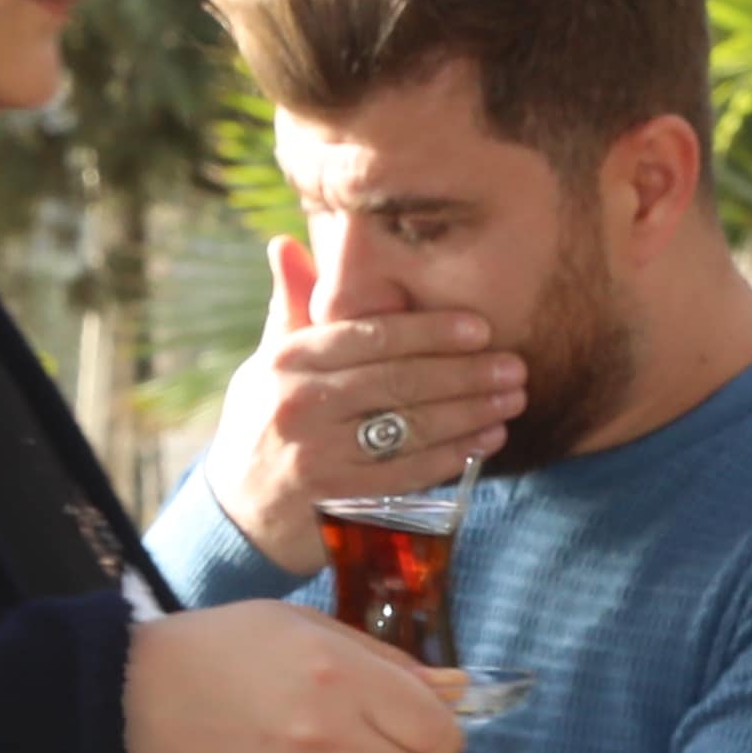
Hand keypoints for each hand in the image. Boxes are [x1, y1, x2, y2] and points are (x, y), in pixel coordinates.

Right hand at [127, 601, 461, 752]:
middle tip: (360, 735)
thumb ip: (386, 662)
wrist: (128, 698)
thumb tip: (456, 690)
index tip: (419, 726)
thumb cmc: (222, 646)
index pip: (440, 736)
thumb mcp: (306, 628)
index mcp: (344, 678)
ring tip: (298, 742)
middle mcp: (329, 738)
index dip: (439, 734)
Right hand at [200, 233, 531, 573]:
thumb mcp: (267, 362)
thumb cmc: (262, 423)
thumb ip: (290, 305)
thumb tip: (285, 241)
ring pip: (410, 428)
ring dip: (470, 413)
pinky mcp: (339, 498)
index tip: (480, 328)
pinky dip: (453, 456)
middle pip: (399, 381)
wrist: (236, 511)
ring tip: (512, 400)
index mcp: (289, 361)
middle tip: (515, 366)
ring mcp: (320, 455)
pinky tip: (487, 440)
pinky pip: (408, 473)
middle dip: (465, 373)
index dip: (429, 331)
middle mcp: (302, 404)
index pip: (369, 337)